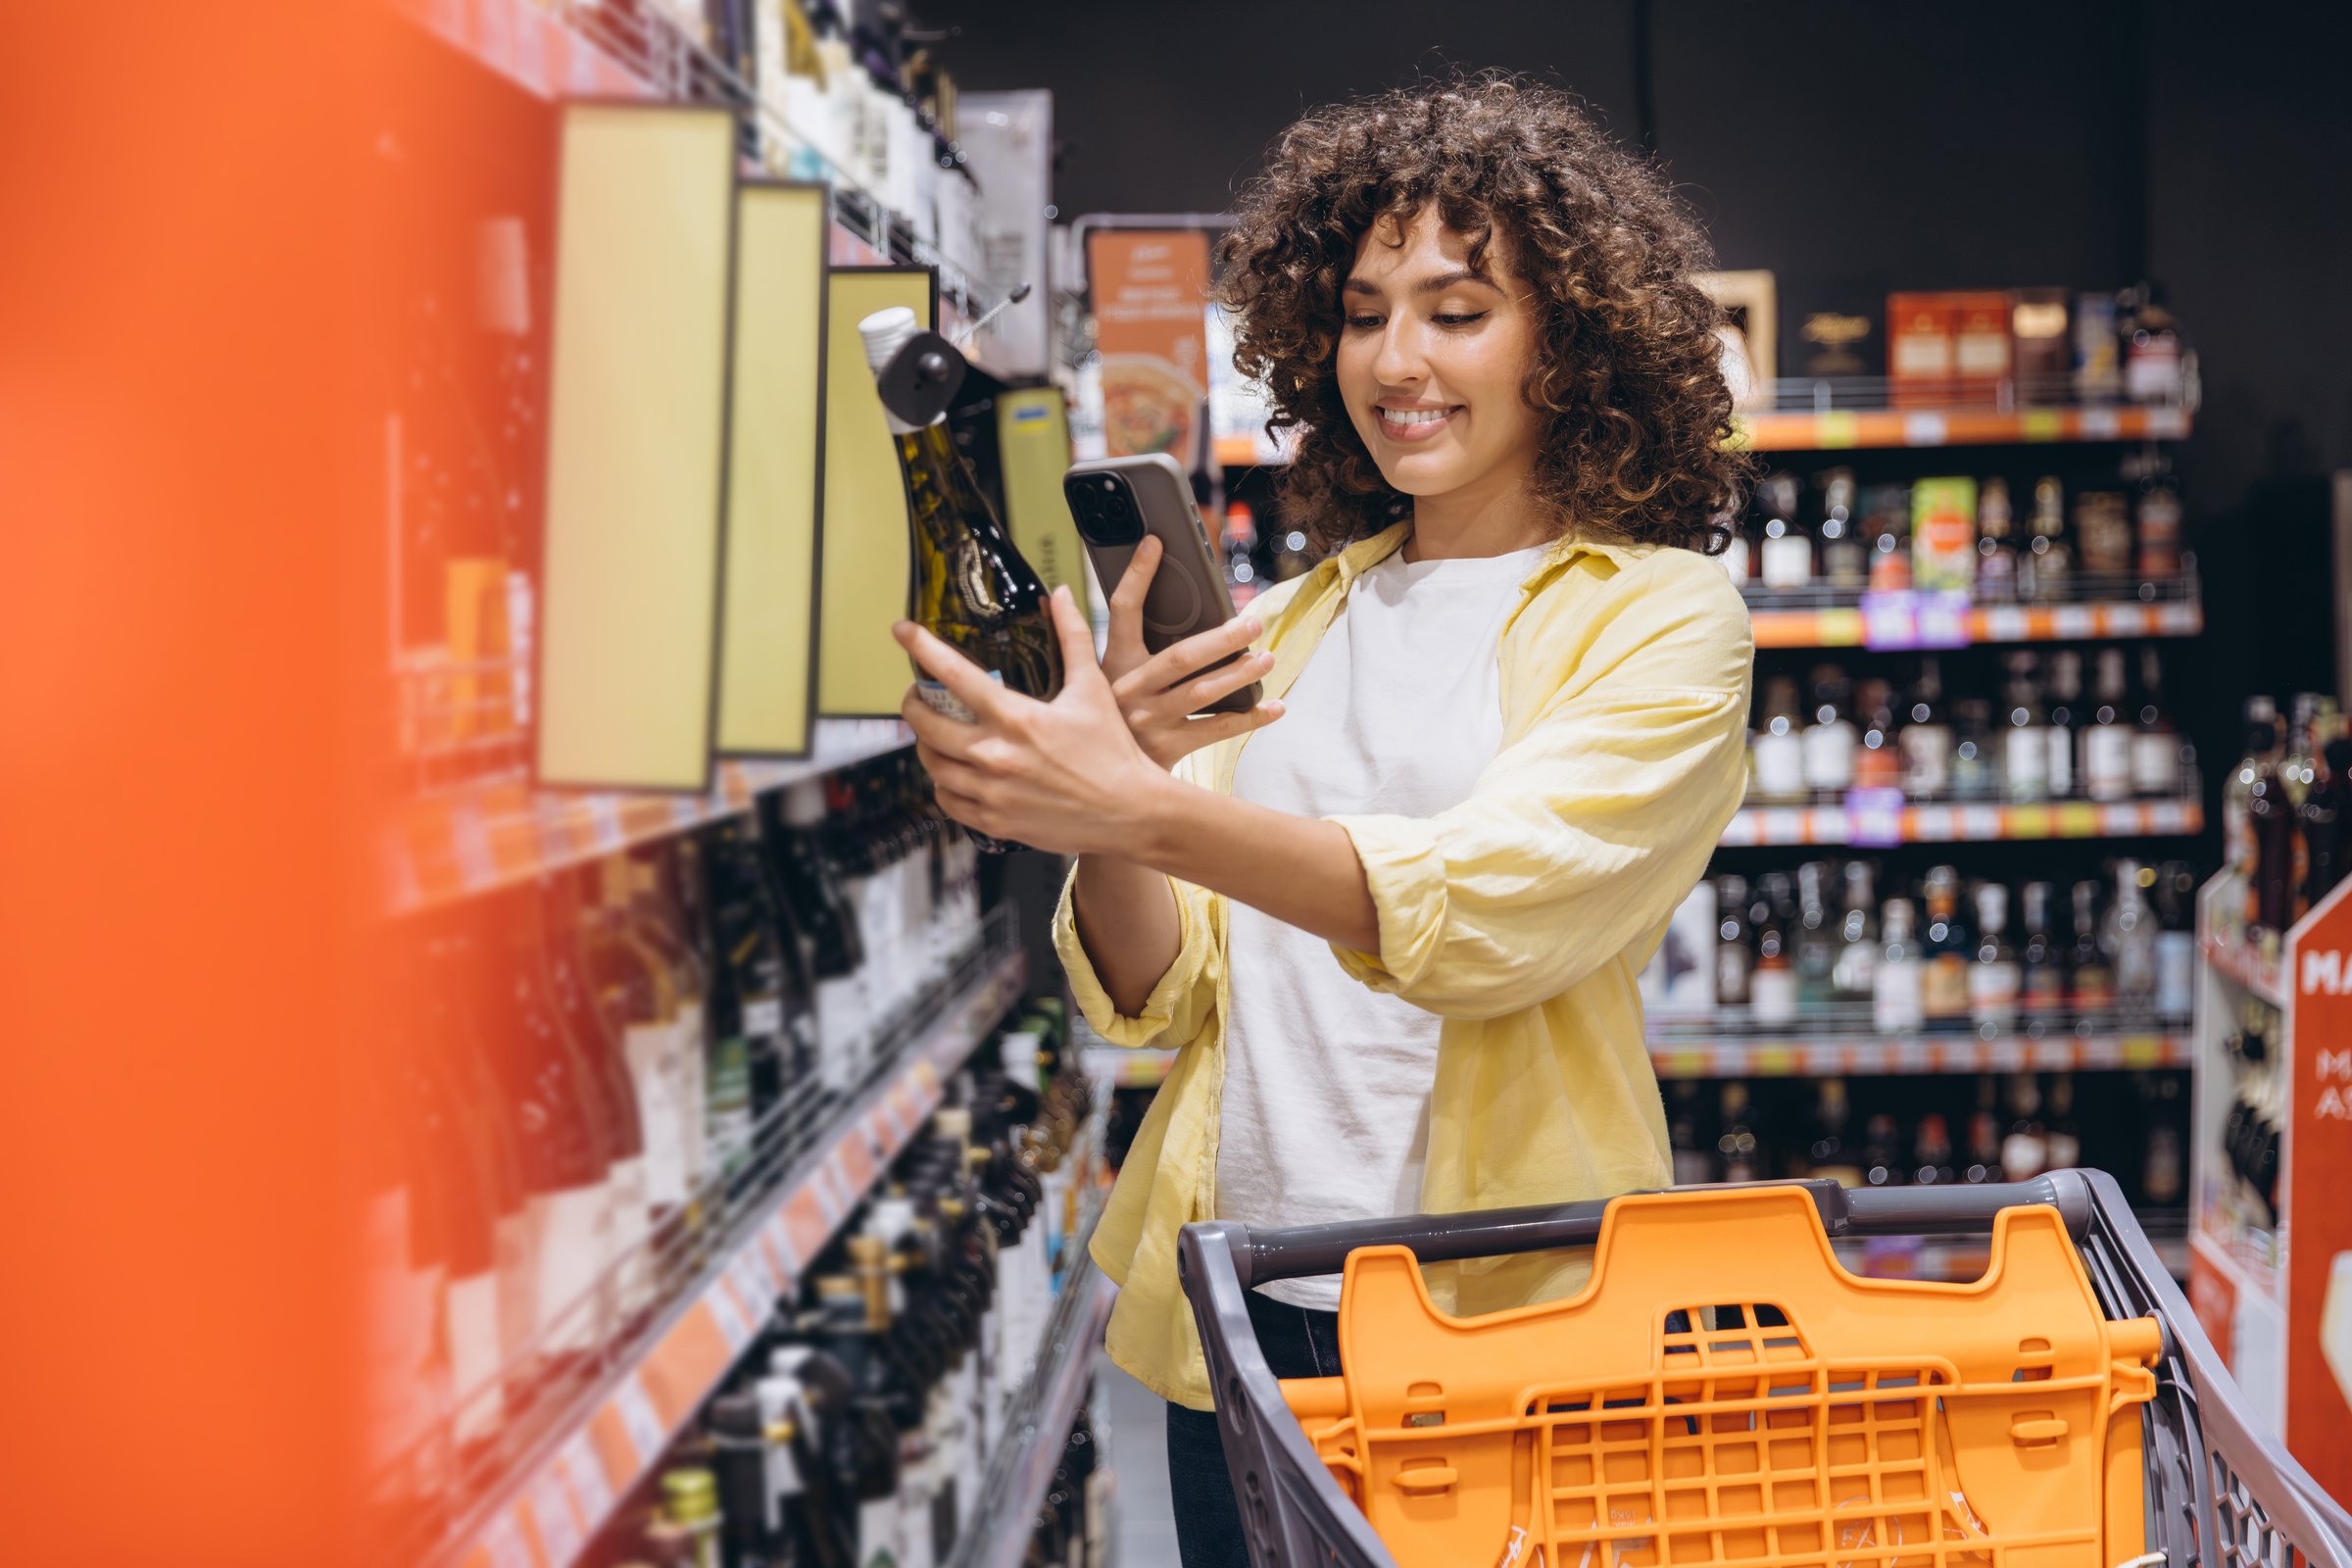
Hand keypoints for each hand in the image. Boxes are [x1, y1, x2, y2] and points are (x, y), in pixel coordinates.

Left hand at [894, 587, 1177, 855]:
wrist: (1131, 812)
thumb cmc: (1113, 751)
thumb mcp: (1092, 689)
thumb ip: (1073, 638)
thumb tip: (1061, 596)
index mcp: (1017, 718)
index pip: (954, 675)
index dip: (922, 647)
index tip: (902, 631)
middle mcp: (997, 756)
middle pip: (927, 725)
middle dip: (913, 704)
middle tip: (919, 695)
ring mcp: (992, 792)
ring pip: (932, 765)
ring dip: (926, 744)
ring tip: (936, 733)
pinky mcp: (995, 822)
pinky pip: (947, 801)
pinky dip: (943, 784)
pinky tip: (954, 773)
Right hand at [1101, 534, 1283, 769]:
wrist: (1097, 783)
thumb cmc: (1104, 721)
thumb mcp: (1092, 682)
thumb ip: (1089, 642)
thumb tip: (1063, 594)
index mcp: (1111, 667)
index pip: (1122, 611)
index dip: (1137, 575)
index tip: (1156, 543)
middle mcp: (1131, 692)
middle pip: (1182, 657)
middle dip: (1221, 638)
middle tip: (1253, 622)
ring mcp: (1151, 722)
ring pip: (1203, 693)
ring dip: (1240, 674)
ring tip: (1267, 657)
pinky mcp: (1170, 749)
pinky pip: (1217, 730)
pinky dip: (1249, 718)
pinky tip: (1274, 707)